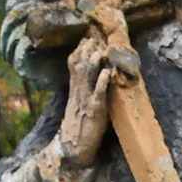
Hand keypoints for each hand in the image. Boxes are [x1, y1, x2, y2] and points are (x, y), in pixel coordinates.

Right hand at [58, 37, 111, 166]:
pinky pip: (98, 94)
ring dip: (94, 61)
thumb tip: (91, 72)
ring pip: (88, 75)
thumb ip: (83, 86)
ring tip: (100, 49)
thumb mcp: (80, 101)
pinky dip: (102, 82)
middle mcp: (79, 90)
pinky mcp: (95, 110)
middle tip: (96, 36)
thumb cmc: (81, 125)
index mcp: (75, 87)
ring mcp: (86, 99)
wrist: (74, 147)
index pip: (74, 61)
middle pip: (80, 64)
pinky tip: (107, 72)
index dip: (81, 47)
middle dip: (88, 49)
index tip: (88, 34)